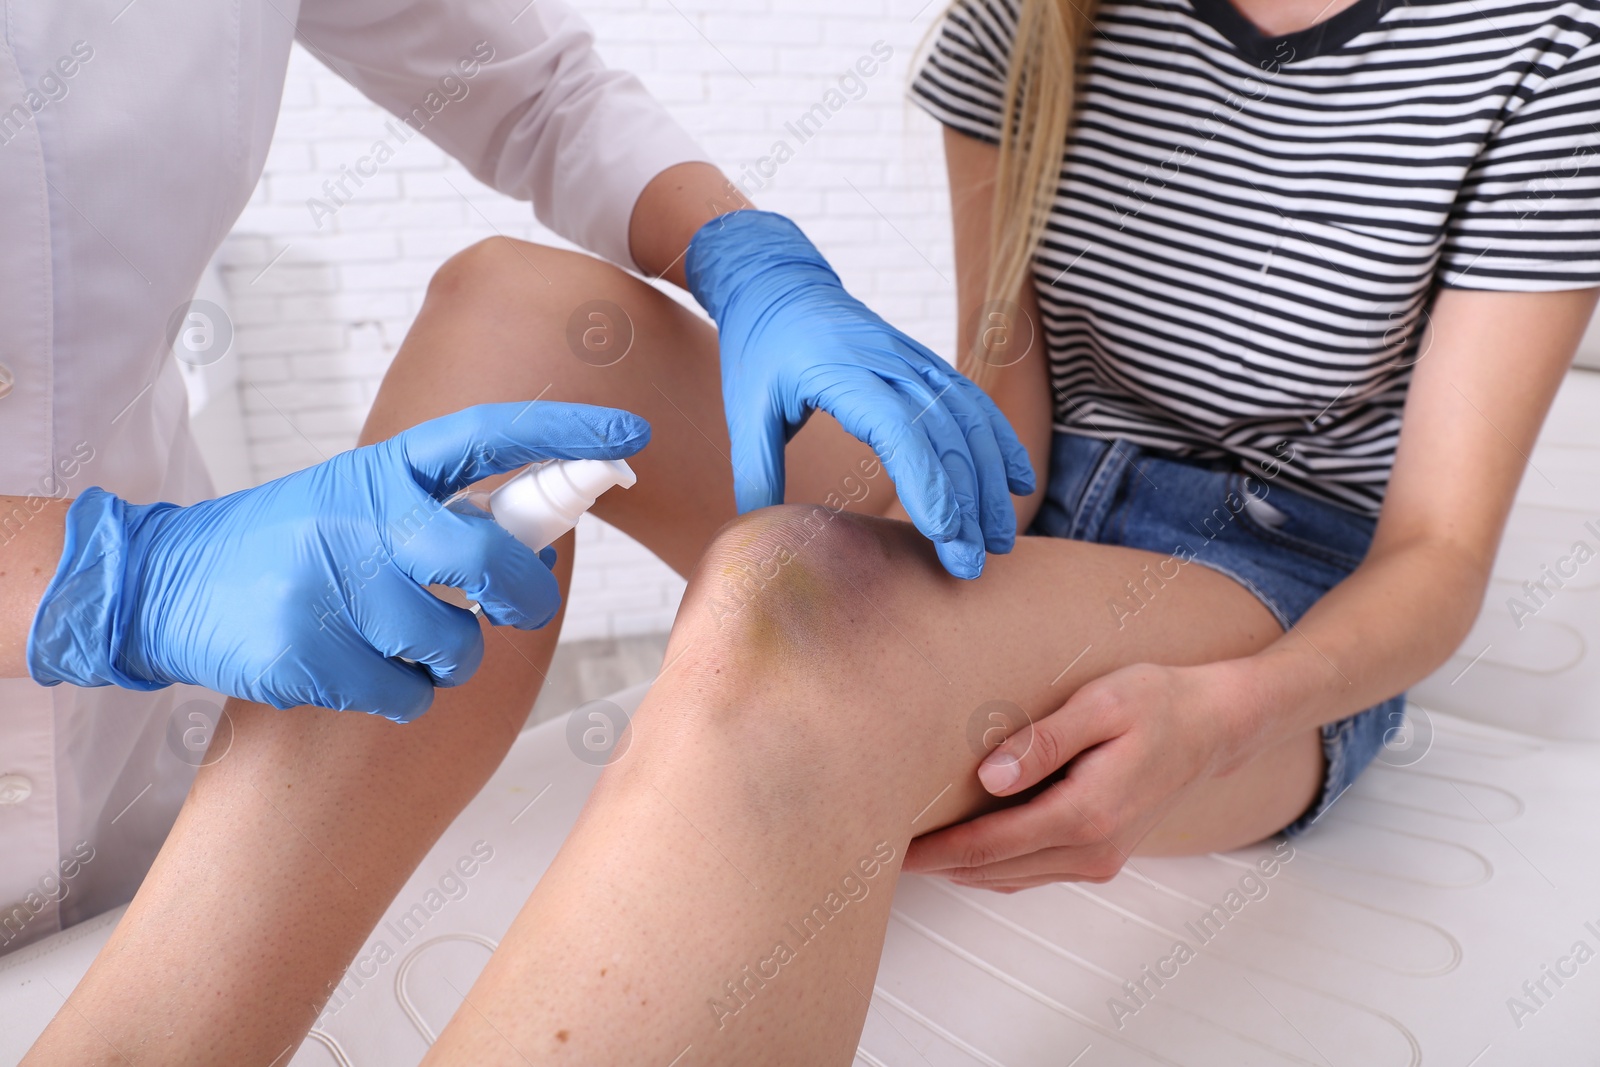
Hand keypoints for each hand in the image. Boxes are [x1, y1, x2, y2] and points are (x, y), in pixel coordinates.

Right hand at [28, 402, 648, 721]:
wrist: (162, 585)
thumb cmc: (284, 544)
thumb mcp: (355, 496)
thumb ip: (438, 506)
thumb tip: (546, 525)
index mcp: (383, 472)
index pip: (488, 435)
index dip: (563, 434)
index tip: (627, 437)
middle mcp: (364, 518)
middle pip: (490, 557)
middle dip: (522, 595)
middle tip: (514, 609)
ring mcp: (334, 586)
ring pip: (455, 645)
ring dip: (446, 660)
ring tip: (401, 644)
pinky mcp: (308, 653)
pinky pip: (405, 696)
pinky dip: (397, 698)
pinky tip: (356, 673)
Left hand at [685, 210, 1034, 578]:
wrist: (779, 283)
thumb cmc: (760, 349)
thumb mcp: (745, 409)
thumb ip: (756, 472)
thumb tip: (762, 536)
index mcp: (840, 370)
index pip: (899, 429)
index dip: (927, 481)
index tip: (944, 533)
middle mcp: (888, 361)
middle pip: (943, 433)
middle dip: (966, 501)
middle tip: (973, 561)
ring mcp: (914, 358)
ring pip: (968, 419)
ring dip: (991, 480)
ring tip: (999, 538)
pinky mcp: (926, 362)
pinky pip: (973, 401)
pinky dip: (999, 441)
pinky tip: (1019, 481)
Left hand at [905, 663, 1250, 889]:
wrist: (1214, 727)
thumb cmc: (1157, 702)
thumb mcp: (1100, 705)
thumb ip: (1043, 742)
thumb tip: (988, 778)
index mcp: (1087, 813)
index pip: (989, 844)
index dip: (934, 851)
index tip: (888, 848)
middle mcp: (1092, 849)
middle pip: (993, 870)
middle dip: (936, 865)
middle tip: (880, 852)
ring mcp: (1099, 860)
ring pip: (1010, 878)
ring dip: (961, 870)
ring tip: (910, 852)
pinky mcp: (1101, 857)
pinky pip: (1033, 873)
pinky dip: (993, 868)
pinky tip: (962, 850)